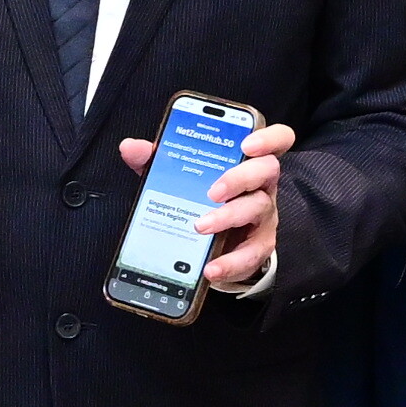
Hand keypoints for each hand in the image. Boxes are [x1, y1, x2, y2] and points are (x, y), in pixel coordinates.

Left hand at [122, 118, 294, 296]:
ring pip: (259, 209)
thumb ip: (158, 160)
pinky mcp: (258, 246)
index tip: (245, 143)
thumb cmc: (202, 197)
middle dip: (240, 178)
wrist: (217, 242)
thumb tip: (131, 148)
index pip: (275, 140)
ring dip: (228, 217)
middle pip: (266, 171)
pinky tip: (211, 268)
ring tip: (200, 226)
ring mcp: (263, 216)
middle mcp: (261, 185)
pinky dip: (230, 262)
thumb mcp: (179, 176)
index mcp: (247, 160)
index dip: (267, 138)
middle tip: (213, 191)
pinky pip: (251, 254)